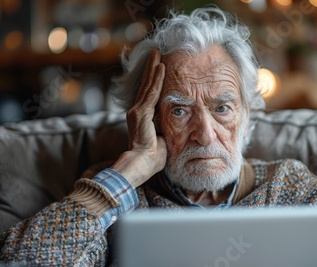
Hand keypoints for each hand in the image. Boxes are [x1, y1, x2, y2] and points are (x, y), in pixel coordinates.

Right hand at [111, 49, 166, 187]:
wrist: (143, 164)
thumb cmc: (154, 157)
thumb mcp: (163, 137)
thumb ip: (166, 126)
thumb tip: (179, 121)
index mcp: (142, 117)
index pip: (148, 93)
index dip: (154, 80)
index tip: (159, 66)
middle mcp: (136, 111)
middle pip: (146, 85)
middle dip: (152, 68)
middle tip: (156, 52)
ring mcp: (137, 111)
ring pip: (148, 85)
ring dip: (154, 68)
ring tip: (158, 54)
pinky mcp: (141, 113)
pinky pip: (151, 93)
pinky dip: (157, 79)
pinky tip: (162, 67)